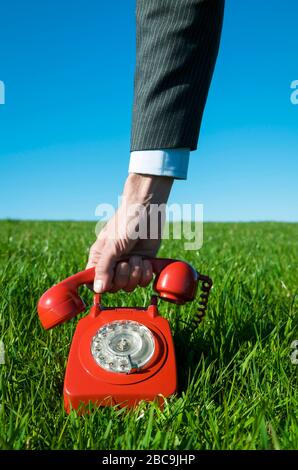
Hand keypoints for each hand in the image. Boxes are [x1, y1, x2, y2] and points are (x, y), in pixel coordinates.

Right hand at [86, 173, 172, 292]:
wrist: (148, 210)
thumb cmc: (126, 222)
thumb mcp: (112, 245)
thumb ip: (104, 268)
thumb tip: (98, 290)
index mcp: (99, 259)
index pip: (93, 283)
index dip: (101, 286)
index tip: (110, 281)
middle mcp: (112, 264)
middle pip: (114, 288)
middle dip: (123, 277)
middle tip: (126, 261)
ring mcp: (128, 265)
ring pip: (130, 286)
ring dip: (136, 273)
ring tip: (137, 257)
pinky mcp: (142, 264)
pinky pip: (143, 281)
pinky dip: (146, 272)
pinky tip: (146, 260)